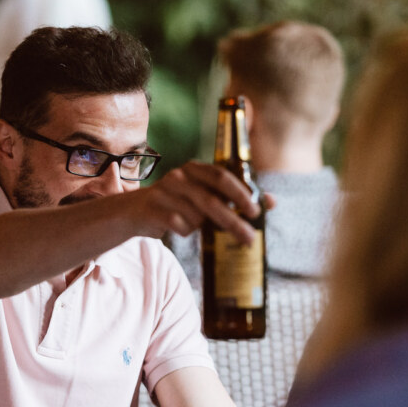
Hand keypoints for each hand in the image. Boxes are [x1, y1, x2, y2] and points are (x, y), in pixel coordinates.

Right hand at [128, 160, 266, 243]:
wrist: (135, 212)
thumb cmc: (178, 204)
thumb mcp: (204, 197)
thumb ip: (233, 198)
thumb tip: (273, 202)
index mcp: (194, 168)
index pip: (222, 176)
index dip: (241, 193)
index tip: (256, 211)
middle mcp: (179, 176)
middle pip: (212, 200)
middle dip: (233, 221)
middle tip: (249, 237)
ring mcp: (163, 191)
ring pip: (196, 217)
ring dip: (201, 226)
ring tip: (196, 226)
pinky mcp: (152, 208)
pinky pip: (179, 226)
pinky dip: (185, 230)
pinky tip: (179, 228)